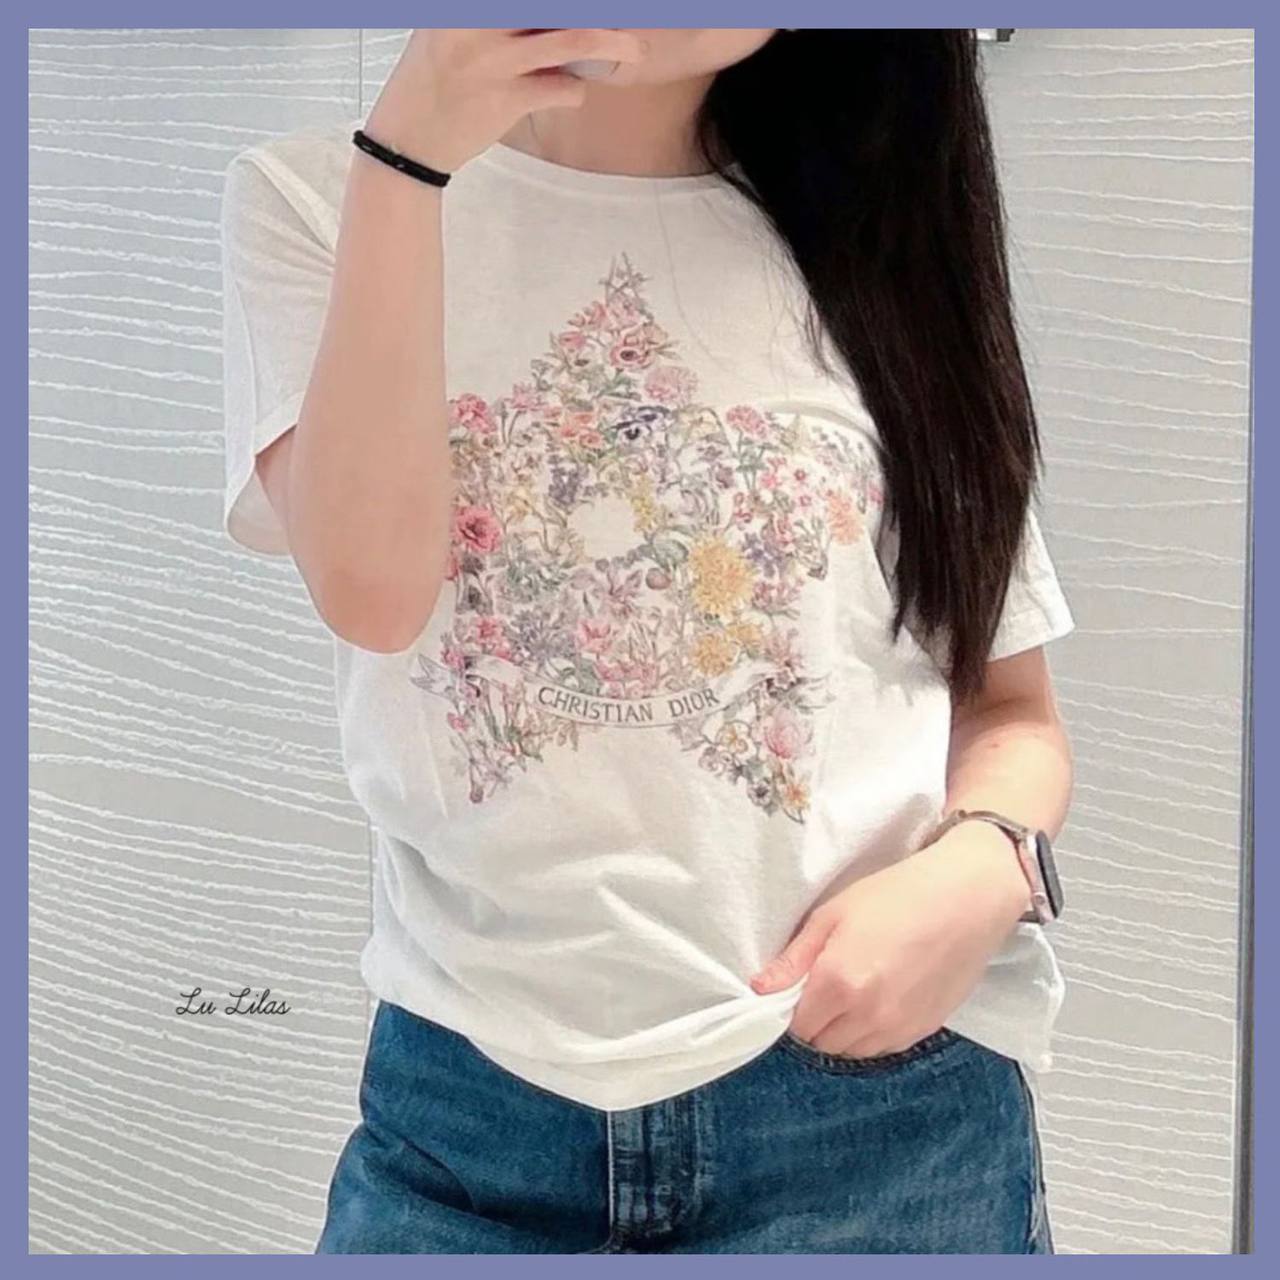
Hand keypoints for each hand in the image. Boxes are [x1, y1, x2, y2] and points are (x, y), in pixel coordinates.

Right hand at [363, 29, 650, 174]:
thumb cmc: (435, 81)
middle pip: (559, 7)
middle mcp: (479, 21)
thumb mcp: (452, 30)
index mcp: (466, 5)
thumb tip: (552, 22)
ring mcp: (495, 60)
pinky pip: (562, 89)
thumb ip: (493, 20)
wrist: (409, 139)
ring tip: (634, 48)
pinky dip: (575, 91)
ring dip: (612, 42)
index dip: (570, 3)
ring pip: (573, 38)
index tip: (597, 10)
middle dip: (601, 14)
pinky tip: (570, 92)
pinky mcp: (506, 100)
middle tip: (626, 18)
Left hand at [750, 822, 1030, 1056]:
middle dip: (815, 1022)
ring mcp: (899, 1028)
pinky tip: (879, 1000)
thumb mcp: (833, 914)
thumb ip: (795, 958)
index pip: (797, 1025)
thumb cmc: (895, 895)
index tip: (799, 987)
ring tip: (853, 993)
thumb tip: (760, 989)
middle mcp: (867, 1016)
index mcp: (838, 984)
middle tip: (825, 987)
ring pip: (853, 1051)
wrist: (966, 899)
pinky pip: (883, 1048)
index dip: (792, 1008)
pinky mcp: (924, 1030)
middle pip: (822, 1043)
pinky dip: (871, 1034)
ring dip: (843, 1032)